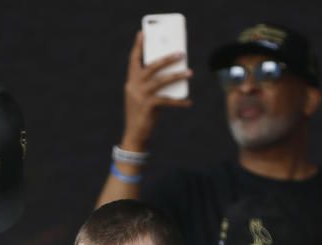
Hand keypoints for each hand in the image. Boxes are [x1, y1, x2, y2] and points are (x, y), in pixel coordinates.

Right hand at [121, 31, 192, 149]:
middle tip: (181, 53)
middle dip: (167, 58)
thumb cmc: (142, 114)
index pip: (133, 60)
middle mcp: (134, 86)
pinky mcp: (148, 106)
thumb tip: (171, 75)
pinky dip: (179, 102)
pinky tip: (188, 102)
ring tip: (190, 72)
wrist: (135, 134)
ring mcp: (140, 95)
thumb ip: (150, 85)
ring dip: (177, 76)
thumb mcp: (142, 96)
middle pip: (151, 66)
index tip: (142, 33)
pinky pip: (167, 101)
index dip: (138, 46)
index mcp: (131, 81)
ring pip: (161, 81)